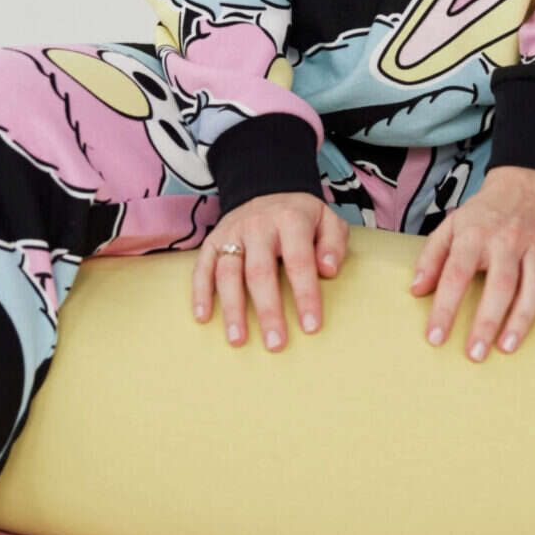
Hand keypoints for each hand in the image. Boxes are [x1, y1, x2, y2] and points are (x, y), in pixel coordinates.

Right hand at [193, 192, 347, 348]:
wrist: (269, 190)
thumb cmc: (303, 218)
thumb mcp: (328, 220)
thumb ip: (333, 244)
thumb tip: (328, 270)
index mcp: (290, 220)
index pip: (299, 261)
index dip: (305, 295)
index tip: (311, 326)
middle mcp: (257, 225)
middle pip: (260, 272)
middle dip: (267, 310)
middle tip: (275, 343)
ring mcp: (231, 233)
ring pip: (228, 273)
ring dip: (232, 308)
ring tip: (238, 340)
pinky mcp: (212, 241)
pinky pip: (202, 267)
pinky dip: (200, 292)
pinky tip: (203, 317)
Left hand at [410, 165, 534, 359]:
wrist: (523, 184)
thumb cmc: (482, 214)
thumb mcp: (450, 226)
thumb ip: (431, 257)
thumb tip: (417, 290)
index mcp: (475, 235)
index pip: (456, 274)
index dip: (445, 307)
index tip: (435, 337)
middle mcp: (507, 241)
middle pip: (499, 284)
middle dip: (487, 321)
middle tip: (475, 354)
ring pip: (533, 285)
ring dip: (522, 318)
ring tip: (508, 347)